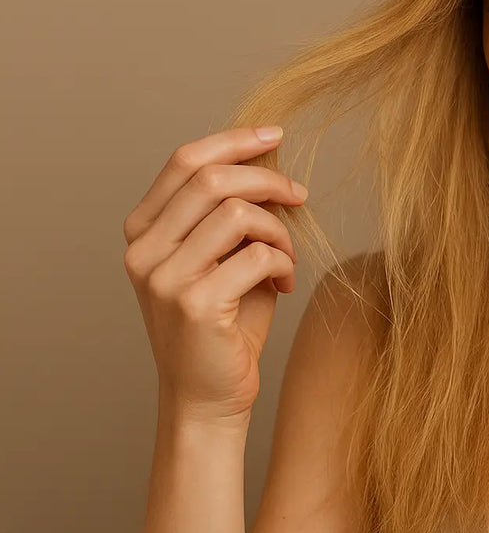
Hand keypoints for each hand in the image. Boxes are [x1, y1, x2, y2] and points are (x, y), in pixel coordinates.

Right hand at [122, 125, 308, 424]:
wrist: (207, 397)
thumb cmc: (223, 324)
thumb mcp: (224, 255)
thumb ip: (233, 210)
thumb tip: (269, 157)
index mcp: (144, 231)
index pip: (185, 161)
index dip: (234, 140)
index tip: (275, 135)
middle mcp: (144, 250)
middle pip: (212, 178)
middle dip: (268, 180)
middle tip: (299, 197)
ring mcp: (164, 277)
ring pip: (238, 213)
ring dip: (279, 230)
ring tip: (286, 257)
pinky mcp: (194, 304)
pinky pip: (255, 255)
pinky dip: (282, 263)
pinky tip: (284, 283)